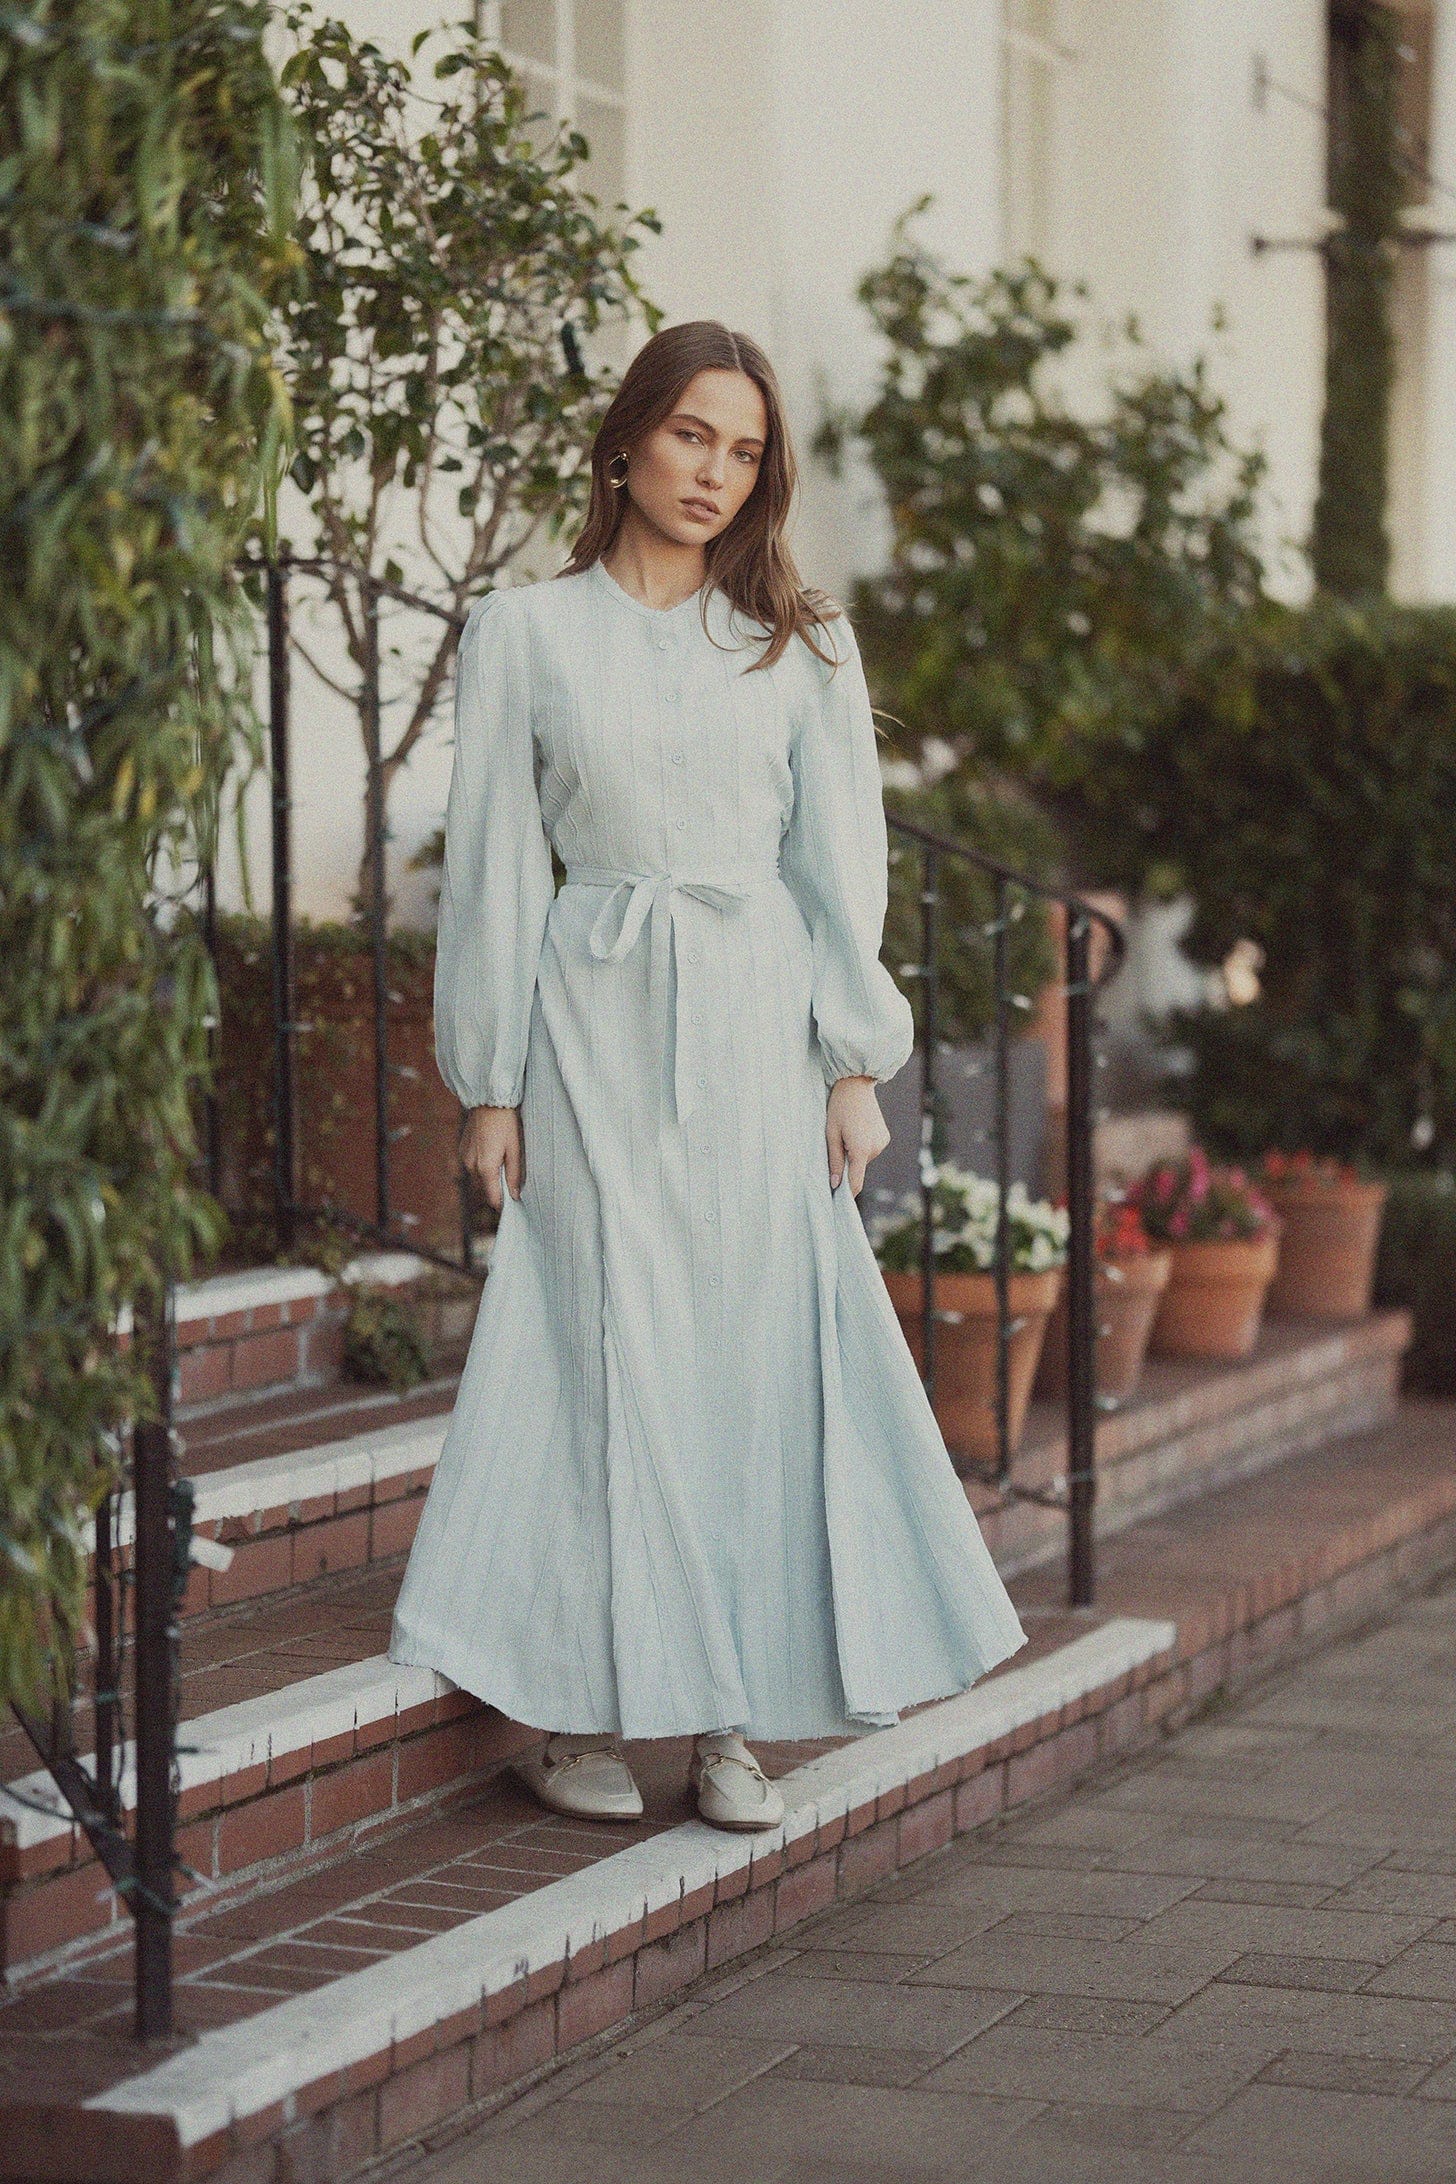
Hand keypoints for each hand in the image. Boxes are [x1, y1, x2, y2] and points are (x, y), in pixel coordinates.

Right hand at [460, 1104, 522, 1211]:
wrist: (489, 1102)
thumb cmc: (506, 1124)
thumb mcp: (515, 1149)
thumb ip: (514, 1174)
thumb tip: (514, 1195)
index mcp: (486, 1168)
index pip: (493, 1198)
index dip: (502, 1204)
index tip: (512, 1205)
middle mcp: (471, 1166)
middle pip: (484, 1189)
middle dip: (495, 1190)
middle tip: (510, 1183)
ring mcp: (464, 1158)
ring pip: (476, 1178)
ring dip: (487, 1178)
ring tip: (501, 1164)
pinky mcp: (461, 1150)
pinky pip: (471, 1166)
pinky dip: (480, 1167)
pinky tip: (490, 1154)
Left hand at [826, 1074, 889, 1196]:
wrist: (856, 1085)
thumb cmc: (839, 1108)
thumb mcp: (831, 1134)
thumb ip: (834, 1161)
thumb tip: (835, 1184)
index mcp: (860, 1149)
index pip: (856, 1182)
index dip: (847, 1193)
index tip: (839, 1201)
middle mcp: (875, 1148)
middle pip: (858, 1169)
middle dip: (847, 1164)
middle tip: (837, 1144)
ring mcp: (882, 1142)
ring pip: (864, 1159)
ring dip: (855, 1153)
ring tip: (847, 1133)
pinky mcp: (885, 1137)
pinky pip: (871, 1149)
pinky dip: (863, 1146)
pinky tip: (857, 1129)